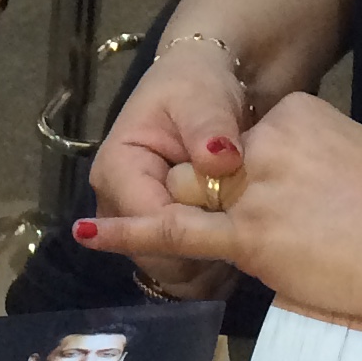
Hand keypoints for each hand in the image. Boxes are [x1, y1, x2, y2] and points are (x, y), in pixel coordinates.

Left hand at [84, 90, 361, 322]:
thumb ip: (340, 151)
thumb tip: (338, 170)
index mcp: (296, 116)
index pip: (252, 140)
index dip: (263, 173)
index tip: (296, 197)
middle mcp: (263, 145)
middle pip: (217, 170)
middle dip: (224, 196)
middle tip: (277, 227)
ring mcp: (250, 191)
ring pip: (196, 196)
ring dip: (190, 213)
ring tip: (209, 238)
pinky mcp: (245, 236)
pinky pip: (176, 234)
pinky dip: (129, 233)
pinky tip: (92, 233)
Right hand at [87, 35, 252, 301]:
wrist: (206, 89)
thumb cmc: (198, 86)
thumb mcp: (202, 95)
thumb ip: (208, 126)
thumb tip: (219, 160)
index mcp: (116, 170)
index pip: (146, 223)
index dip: (190, 228)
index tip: (232, 216)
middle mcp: (118, 208)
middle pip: (155, 257)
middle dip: (200, 250)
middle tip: (245, 224)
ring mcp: (139, 227)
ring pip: (171, 274)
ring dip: (209, 263)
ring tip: (245, 232)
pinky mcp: (163, 239)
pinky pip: (185, 274)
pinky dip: (213, 267)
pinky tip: (239, 241)